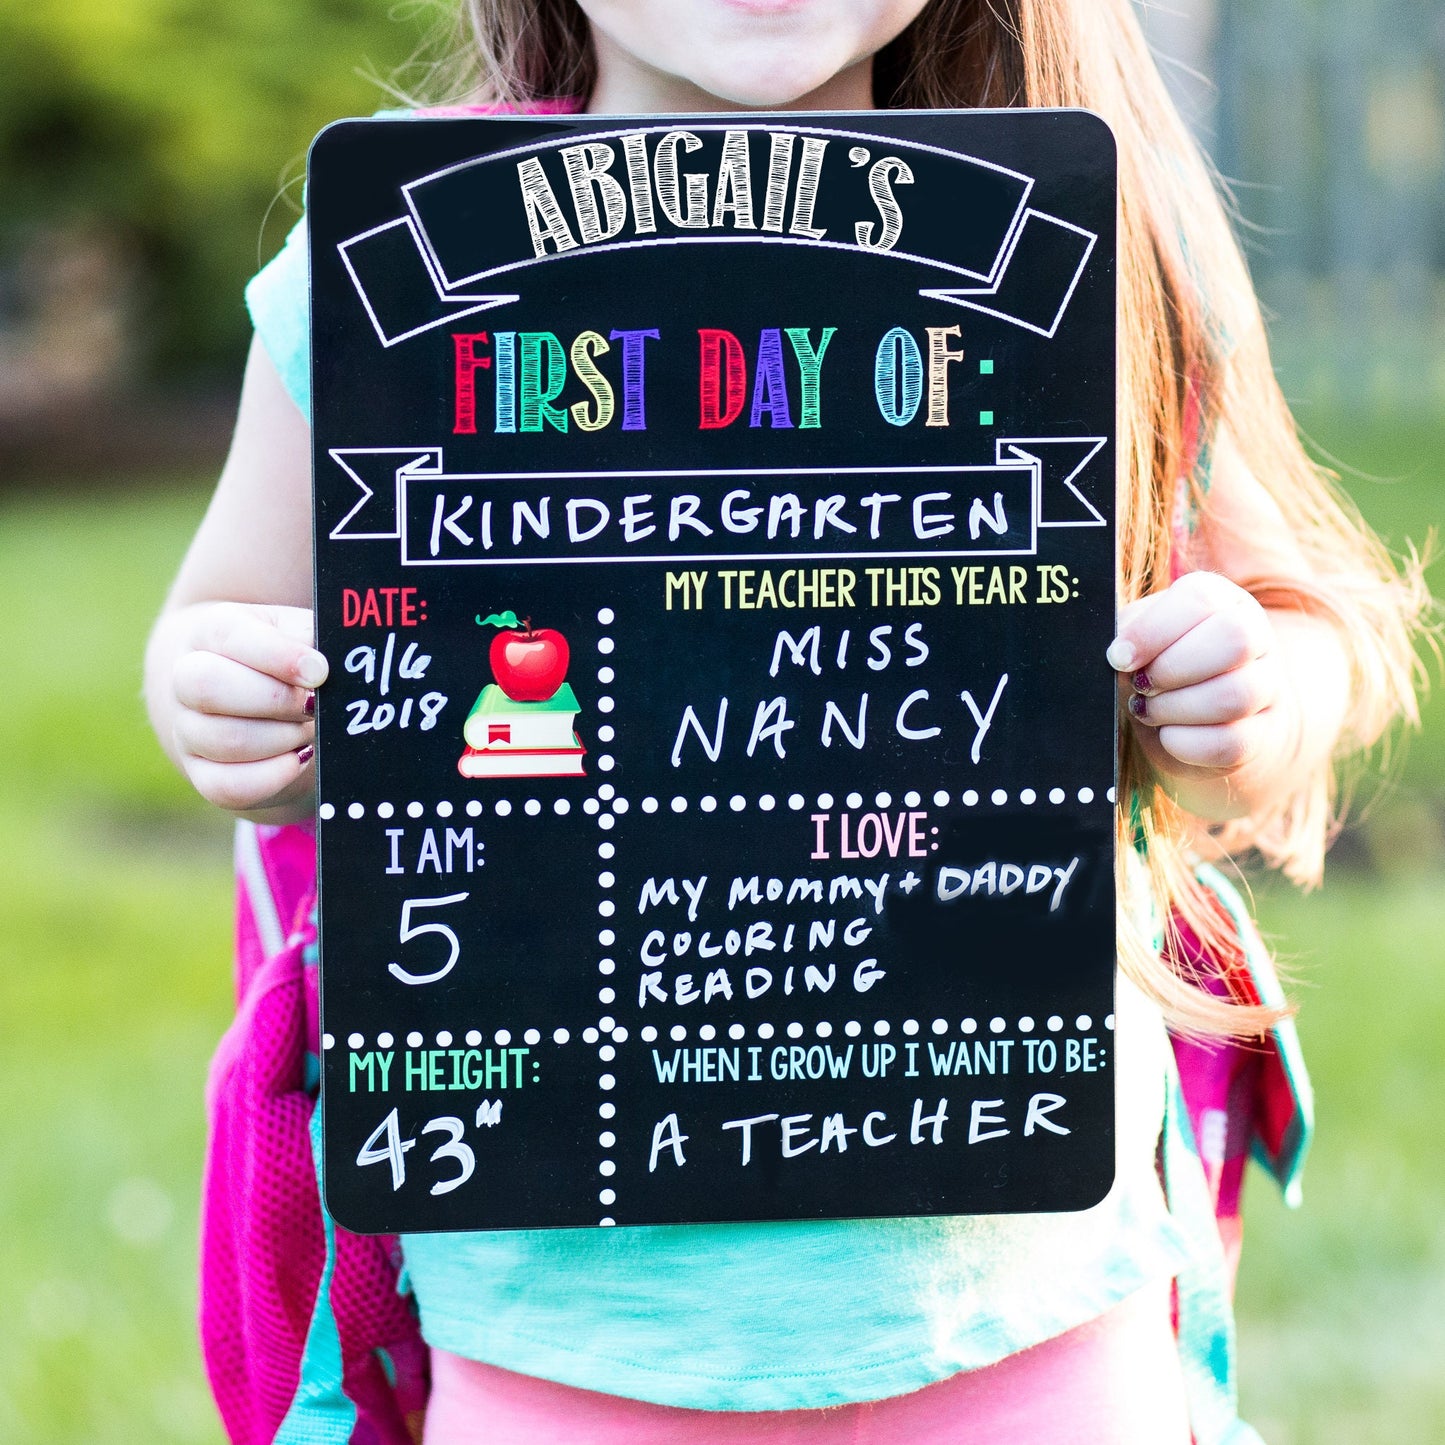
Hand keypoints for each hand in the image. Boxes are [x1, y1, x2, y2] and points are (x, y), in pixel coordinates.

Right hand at [168, 602, 327, 816]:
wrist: (259, 700)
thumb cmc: (288, 661)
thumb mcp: (301, 636)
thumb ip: (312, 640)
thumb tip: (325, 664)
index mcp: (212, 632)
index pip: (230, 636)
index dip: (279, 656)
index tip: (320, 671)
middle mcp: (186, 679)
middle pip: (208, 687)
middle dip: (276, 700)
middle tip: (313, 705)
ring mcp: (187, 730)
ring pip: (225, 740)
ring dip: (283, 738)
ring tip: (307, 729)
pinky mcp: (202, 774)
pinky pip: (228, 786)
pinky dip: (273, 776)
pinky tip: (297, 759)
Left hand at [1107, 572, 1293, 813]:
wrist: (1196, 720)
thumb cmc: (1158, 668)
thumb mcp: (1142, 640)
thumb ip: (1129, 635)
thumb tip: (1120, 653)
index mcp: (1222, 601)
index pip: (1199, 599)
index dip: (1152, 631)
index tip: (1119, 658)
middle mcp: (1255, 636)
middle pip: (1234, 640)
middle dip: (1172, 669)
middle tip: (1140, 685)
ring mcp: (1268, 686)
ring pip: (1234, 695)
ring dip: (1174, 708)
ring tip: (1148, 710)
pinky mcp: (1264, 733)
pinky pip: (1230, 742)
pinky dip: (1184, 743)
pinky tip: (1167, 735)